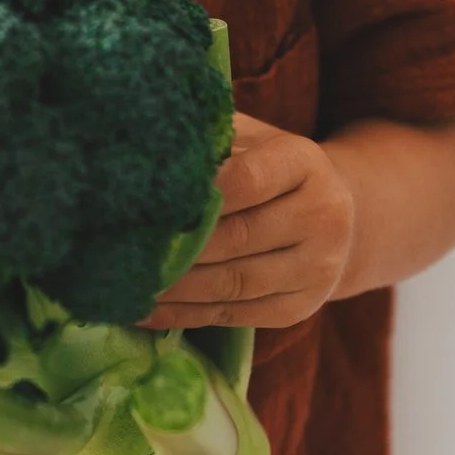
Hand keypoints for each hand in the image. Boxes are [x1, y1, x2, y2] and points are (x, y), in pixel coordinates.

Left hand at [142, 112, 356, 330]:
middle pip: (238, 236)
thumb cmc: (269, 165)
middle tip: (122, 248)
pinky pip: (235, 315)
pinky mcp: (299, 309)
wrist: (332, 215)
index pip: (248, 180)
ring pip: (234, 282)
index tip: (149, 200)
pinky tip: (146, 311)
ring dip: (176, 288)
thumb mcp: (251, 138)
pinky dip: (186, 315)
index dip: (199, 193)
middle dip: (177, 246)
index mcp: (305, 164)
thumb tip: (147, 146)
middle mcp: (322, 216)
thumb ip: (212, 140)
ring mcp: (316, 268)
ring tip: (128, 284)